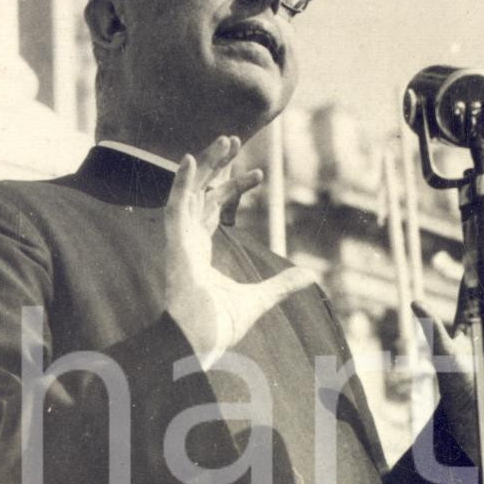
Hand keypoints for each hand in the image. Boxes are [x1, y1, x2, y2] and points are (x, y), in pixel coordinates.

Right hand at [164, 134, 311, 362]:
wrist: (199, 343)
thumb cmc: (218, 327)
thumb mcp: (259, 299)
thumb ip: (282, 285)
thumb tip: (309, 276)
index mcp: (200, 252)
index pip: (214, 209)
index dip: (233, 188)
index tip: (259, 175)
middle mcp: (188, 241)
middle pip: (201, 192)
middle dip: (218, 166)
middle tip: (236, 140)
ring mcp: (179, 242)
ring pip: (189, 191)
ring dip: (206, 164)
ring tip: (226, 140)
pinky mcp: (175, 245)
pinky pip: (174, 206)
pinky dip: (180, 183)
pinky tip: (191, 159)